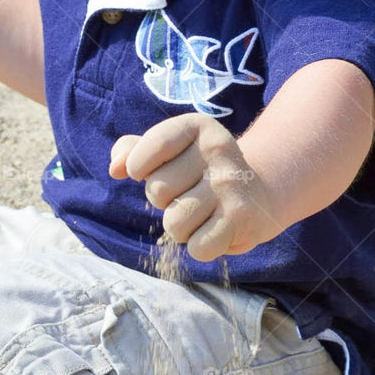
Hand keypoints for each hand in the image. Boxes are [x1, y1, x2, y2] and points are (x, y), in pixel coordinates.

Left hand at [109, 113, 277, 261]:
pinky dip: (201, 247)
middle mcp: (218, 149)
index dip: (137, 168)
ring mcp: (231, 184)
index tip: (151, 169)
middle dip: (164, 201)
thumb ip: (133, 151)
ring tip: (202, 214)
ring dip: (181, 228)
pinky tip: (216, 230)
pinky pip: (197, 247)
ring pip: (174, 223)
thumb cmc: (200, 173)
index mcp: (197, 127)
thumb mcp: (170, 151)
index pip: (144, 153)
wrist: (259, 194)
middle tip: (188, 195)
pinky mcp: (241, 217)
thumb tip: (115, 168)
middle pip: (157, 191)